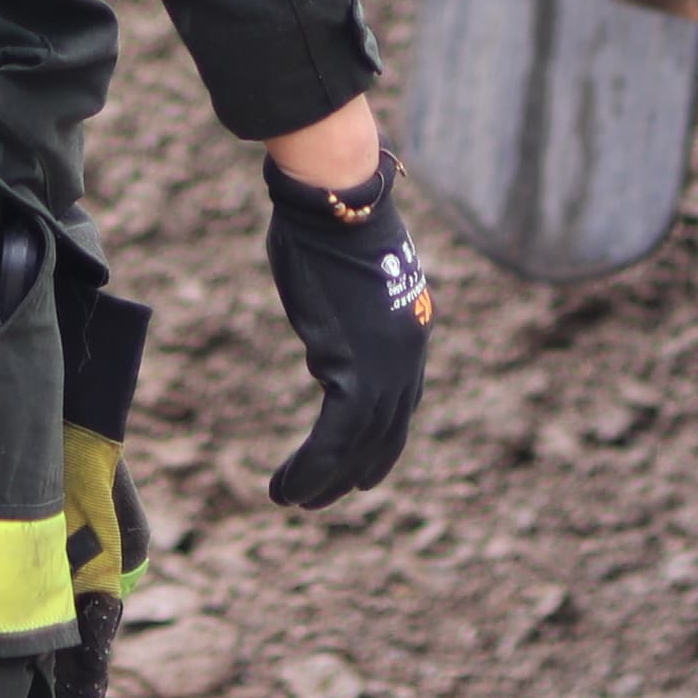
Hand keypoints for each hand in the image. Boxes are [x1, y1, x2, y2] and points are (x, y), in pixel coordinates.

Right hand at [261, 150, 430, 506]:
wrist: (338, 198)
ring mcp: (387, 364)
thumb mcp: (350, 265)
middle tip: (326, 496)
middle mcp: (407, 352)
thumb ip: (347, 298)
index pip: (402, 398)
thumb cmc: (332, 213)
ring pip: (359, 445)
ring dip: (324, 479)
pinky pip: (333, 440)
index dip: (382, 435)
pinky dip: (311, 470)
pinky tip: (286, 488)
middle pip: (387, 430)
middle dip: (358, 467)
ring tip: (292, 500)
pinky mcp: (355, 370)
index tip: (362, 462)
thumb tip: (331, 303)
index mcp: (411, 323)